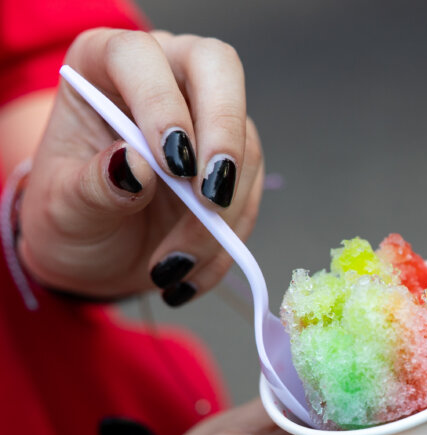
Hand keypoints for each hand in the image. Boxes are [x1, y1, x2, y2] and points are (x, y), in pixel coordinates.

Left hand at [18, 28, 262, 302]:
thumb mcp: (63, 209)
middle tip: (212, 198)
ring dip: (221, 214)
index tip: (170, 165)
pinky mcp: (235, 160)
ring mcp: (207, 116)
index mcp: (104, 66)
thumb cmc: (69, 216)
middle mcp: (165, 77)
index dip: (161, 102)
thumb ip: (94, 185)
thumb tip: (137, 165)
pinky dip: (229, 240)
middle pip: (217, 69)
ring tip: (173, 264)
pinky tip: (193, 272)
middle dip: (223, 136)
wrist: (96, 251)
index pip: (141, 56)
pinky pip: (250, 193)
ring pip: (244, 145)